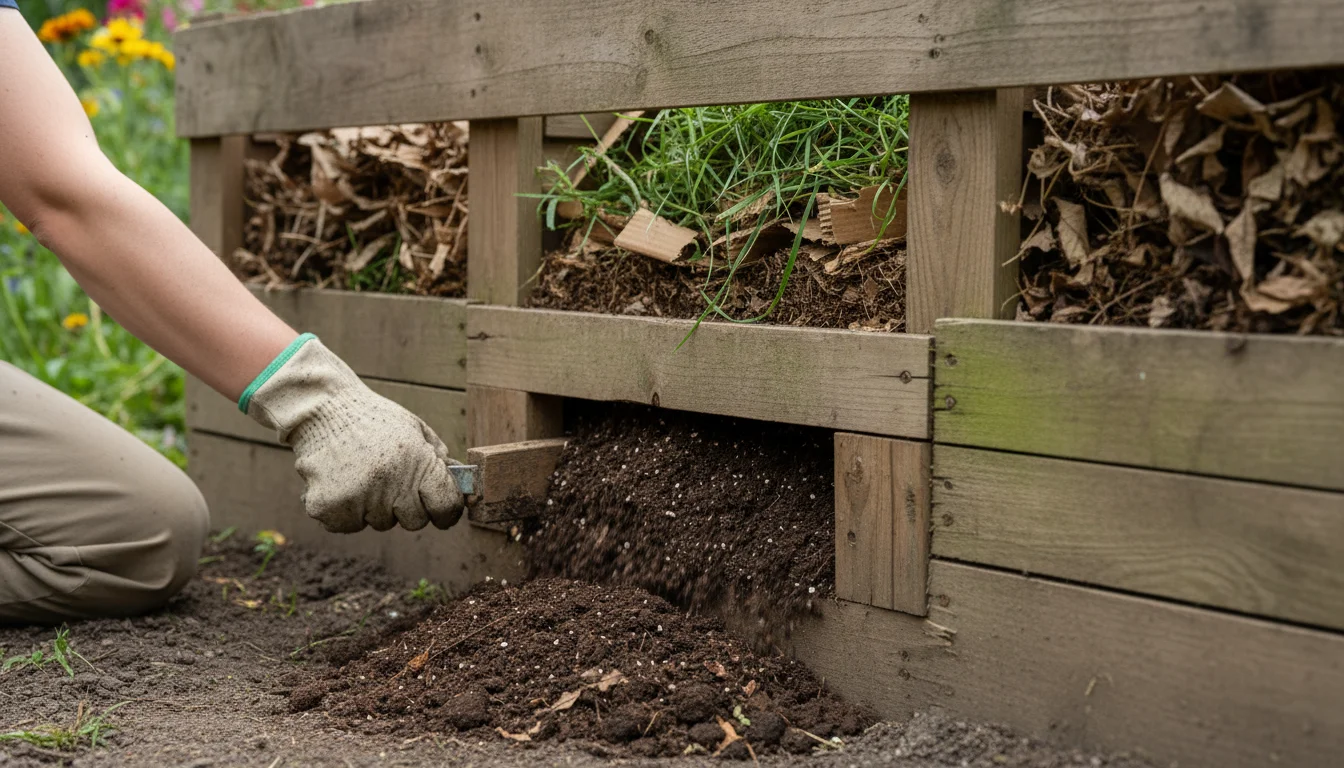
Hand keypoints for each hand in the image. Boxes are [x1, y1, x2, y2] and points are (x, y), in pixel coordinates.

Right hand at [241, 335, 464, 532]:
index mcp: (417, 461)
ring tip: (361, 474)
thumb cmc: (373, 419)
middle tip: (391, 482)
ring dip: (375, 507)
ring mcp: (358, 498)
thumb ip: (438, 458)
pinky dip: (346, 511)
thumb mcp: (415, 429)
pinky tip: (341, 483)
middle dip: (408, 507)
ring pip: (380, 523)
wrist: (322, 408)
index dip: (447, 511)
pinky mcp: (328, 507)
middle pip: (414, 521)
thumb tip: (460, 485)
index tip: (442, 512)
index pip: (446, 506)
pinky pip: (349, 525)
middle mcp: (390, 482)